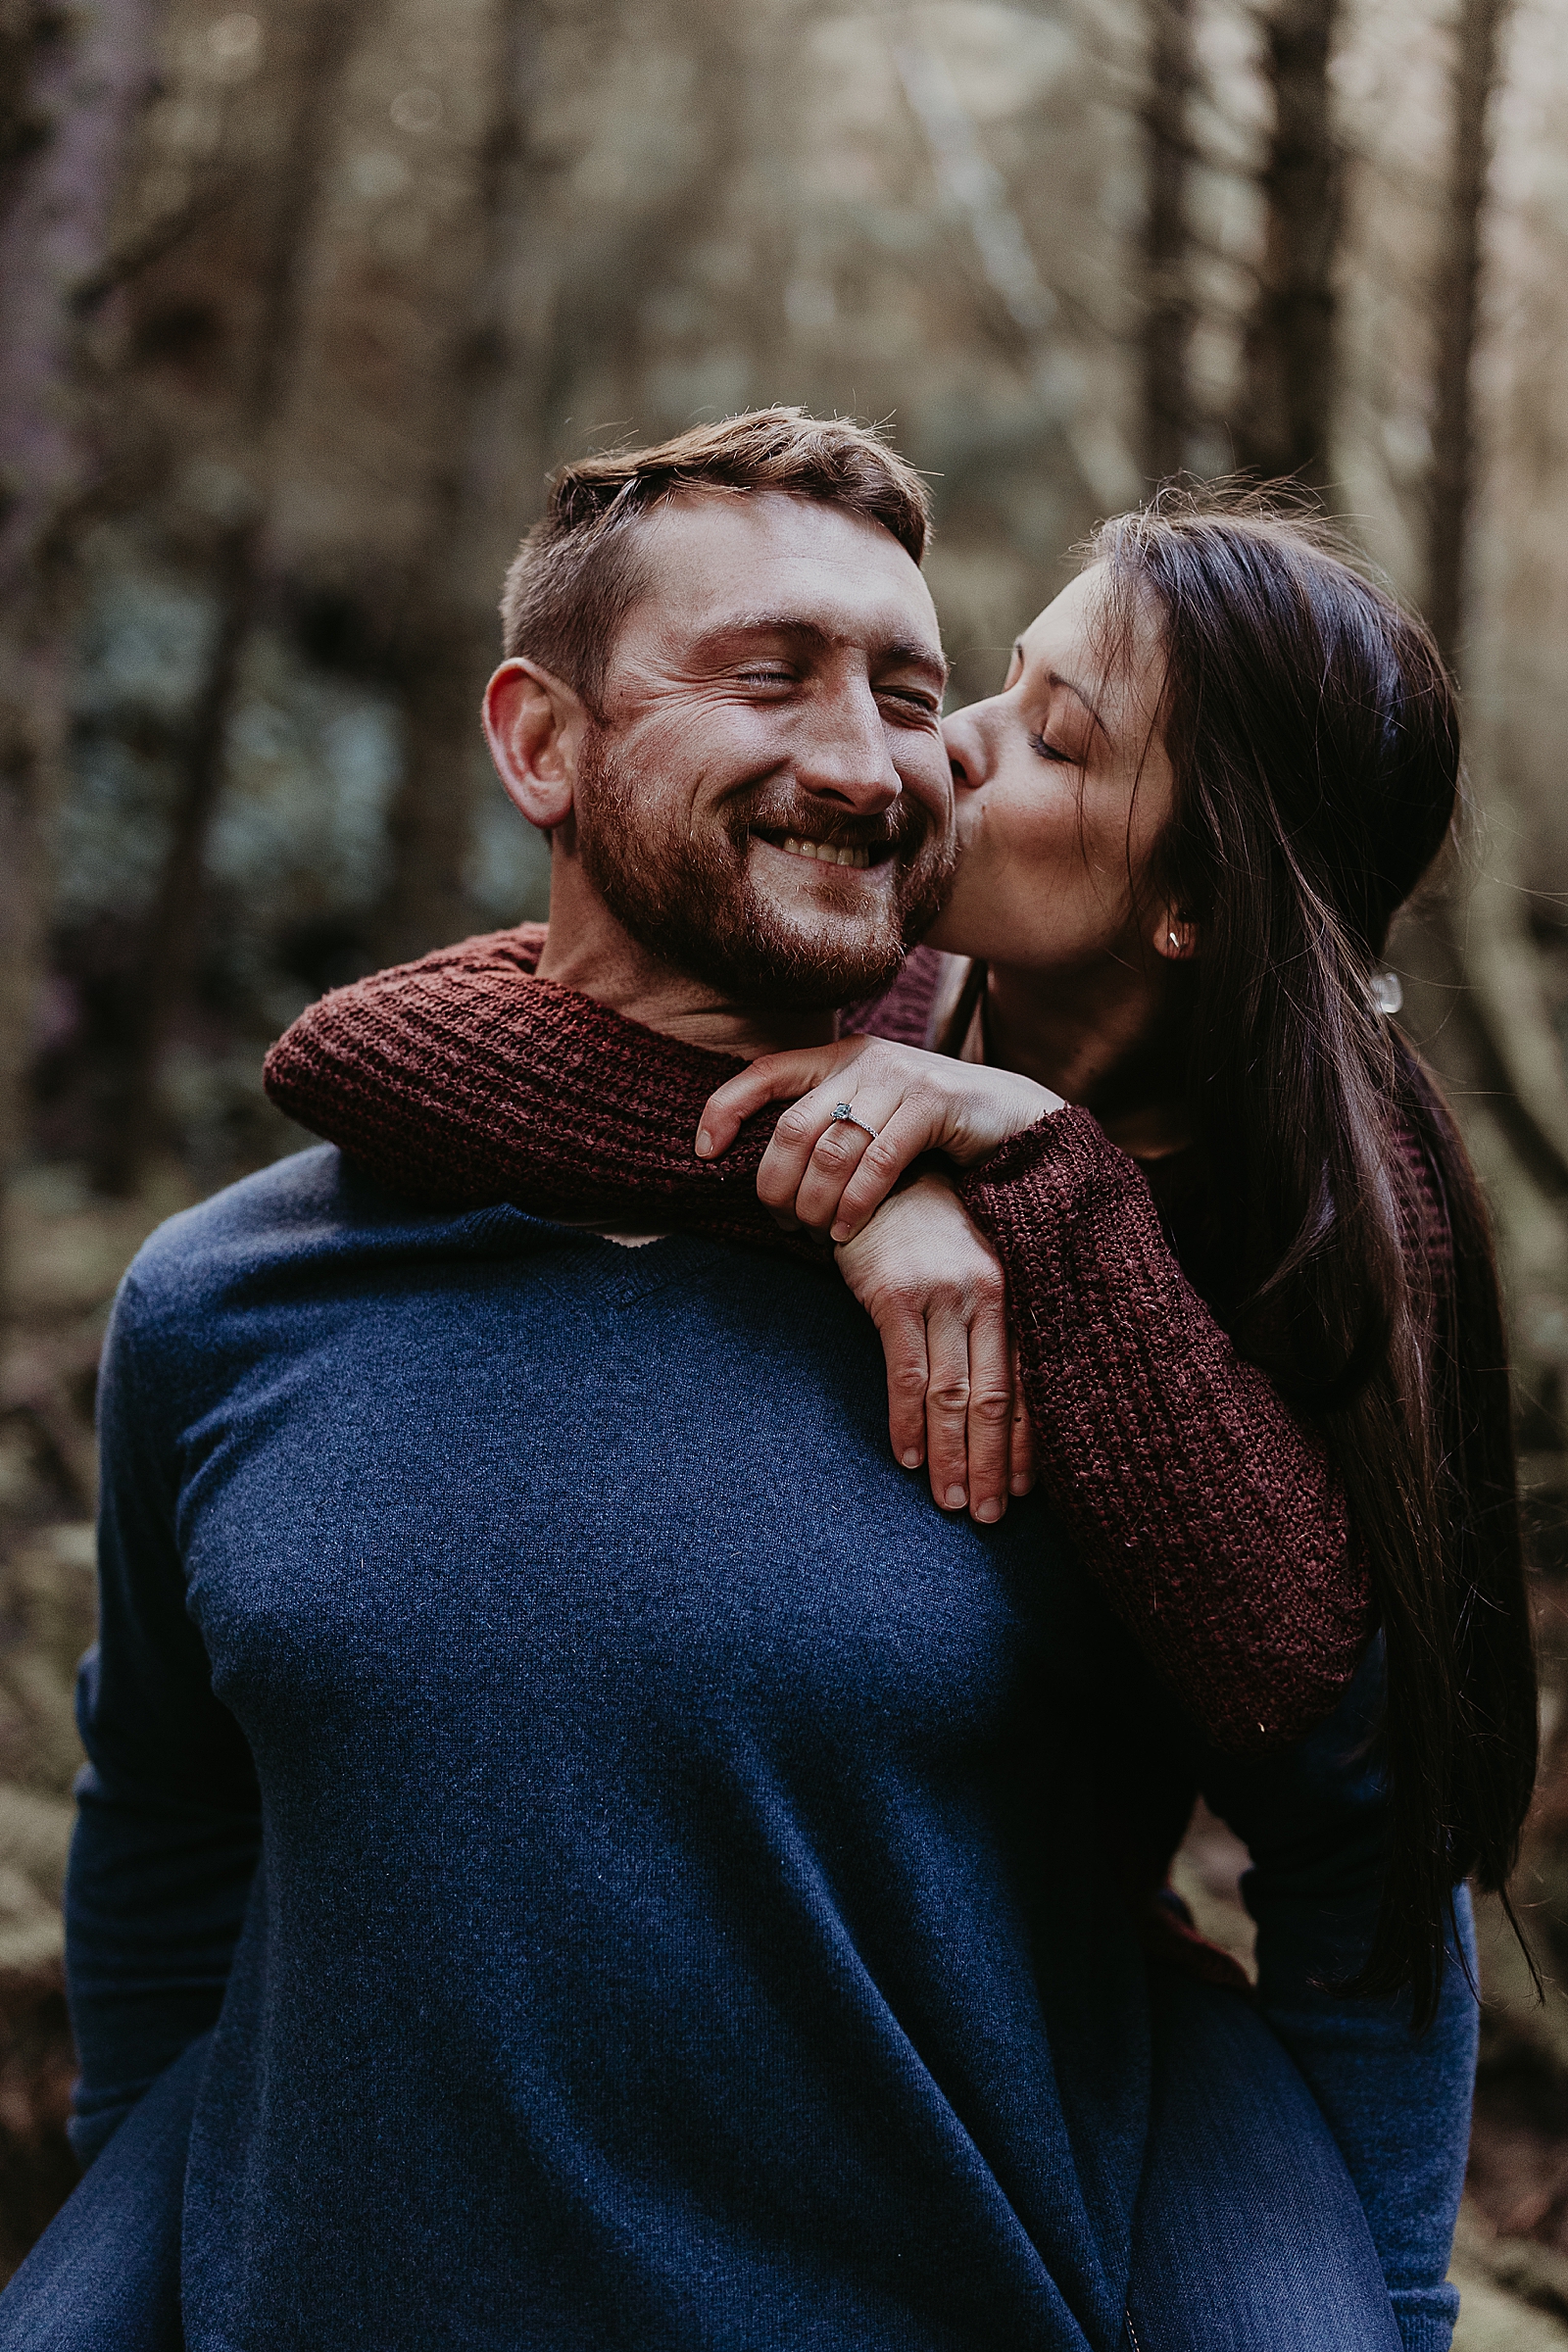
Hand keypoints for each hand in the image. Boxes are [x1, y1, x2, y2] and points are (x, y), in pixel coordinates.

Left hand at [695, 1035, 1061, 1240]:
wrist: (1017, 1119)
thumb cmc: (936, 1131)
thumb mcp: (874, 1116)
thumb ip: (828, 1126)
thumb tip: (769, 1175)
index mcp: (840, 1057)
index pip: (762, 1072)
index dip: (723, 1109)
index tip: (704, 1153)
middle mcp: (864, 1059)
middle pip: (791, 1126)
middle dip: (776, 1185)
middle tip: (783, 1223)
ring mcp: (901, 1077)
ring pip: (831, 1149)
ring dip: (815, 1204)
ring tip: (817, 1235)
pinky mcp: (935, 1103)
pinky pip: (877, 1162)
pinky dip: (855, 1204)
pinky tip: (847, 1233)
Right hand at [835, 1172, 1036, 1522]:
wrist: (878, 1170)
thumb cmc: (929, 1223)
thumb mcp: (975, 1261)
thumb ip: (991, 1315)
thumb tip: (1000, 1391)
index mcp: (1015, 1291)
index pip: (1029, 1381)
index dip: (1028, 1442)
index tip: (1026, 1491)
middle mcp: (987, 1294)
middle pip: (996, 1398)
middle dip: (993, 1463)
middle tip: (990, 1517)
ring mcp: (942, 1293)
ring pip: (953, 1393)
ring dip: (952, 1456)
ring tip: (953, 1503)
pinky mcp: (895, 1294)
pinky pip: (905, 1372)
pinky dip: (908, 1422)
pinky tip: (908, 1458)